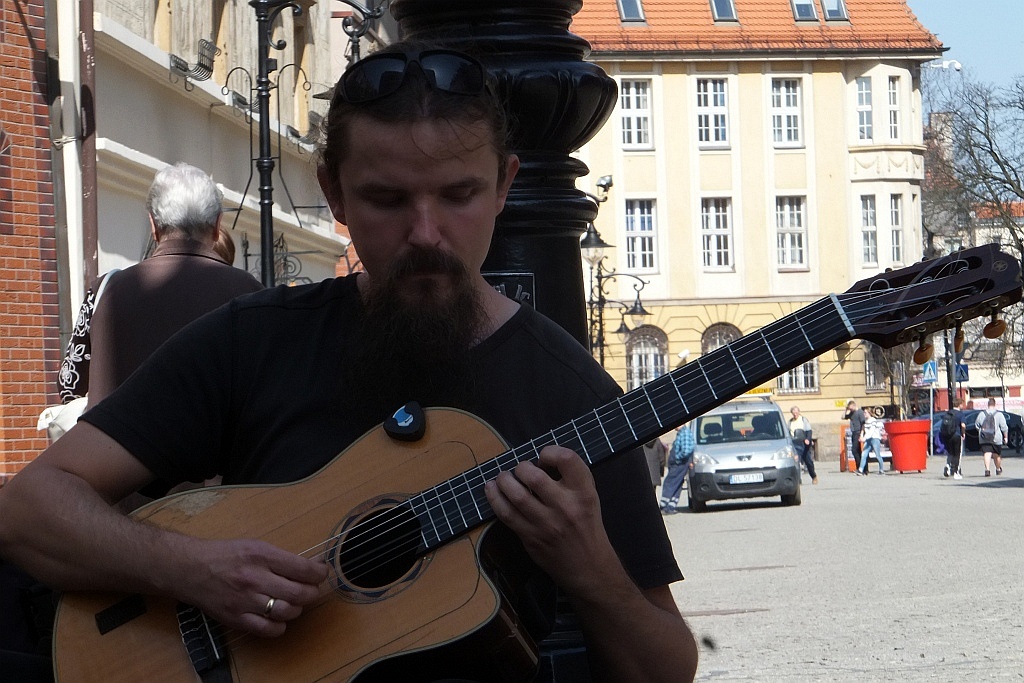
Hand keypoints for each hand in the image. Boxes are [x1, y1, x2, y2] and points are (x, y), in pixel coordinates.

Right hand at [177, 537, 328, 636]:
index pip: (302, 569)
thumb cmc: (225, 555)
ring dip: (297, 609)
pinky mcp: (236, 618)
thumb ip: (281, 558)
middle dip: (312, 592)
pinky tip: (278, 617)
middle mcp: (254, 578)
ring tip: (293, 602)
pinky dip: (280, 626)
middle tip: (310, 589)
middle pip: (299, 593)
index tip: (321, 573)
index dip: (319, 573)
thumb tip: (311, 566)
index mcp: (261, 555)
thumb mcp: (255, 546)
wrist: (189, 569)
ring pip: (286, 612)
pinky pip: (268, 629)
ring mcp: (244, 601)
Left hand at [484, 446, 617, 596]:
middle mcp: (565, 506)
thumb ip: (570, 477)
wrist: (588, 567)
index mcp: (583, 492)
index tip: (543, 458)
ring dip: (504, 481)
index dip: (550, 451)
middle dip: (521, 468)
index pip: (566, 459)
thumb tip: (537, 460)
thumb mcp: (589, 497)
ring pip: (516, 495)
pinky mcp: (530, 537)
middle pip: (533, 476)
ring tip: (503, 477)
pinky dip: (495, 498)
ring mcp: (546, 523)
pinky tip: (491, 489)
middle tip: (521, 470)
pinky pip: (506, 514)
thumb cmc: (586, 526)